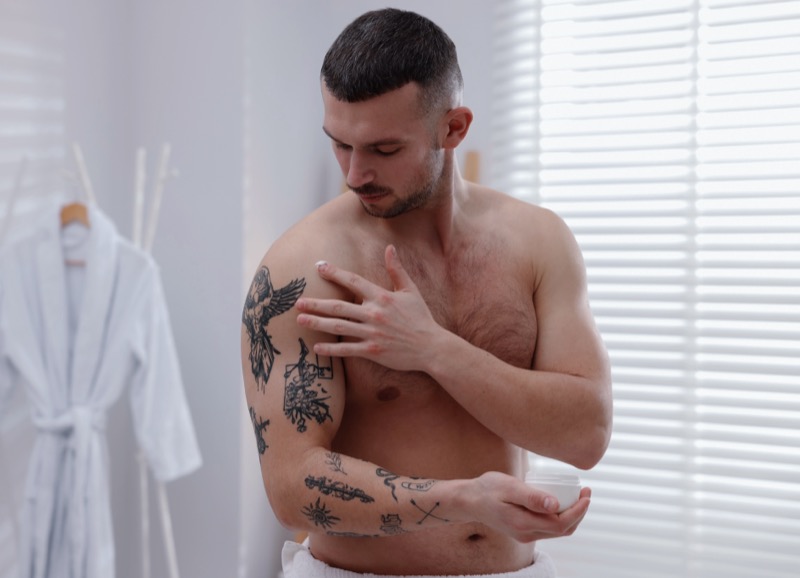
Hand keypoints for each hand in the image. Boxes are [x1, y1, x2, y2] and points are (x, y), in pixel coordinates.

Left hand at [295, 245, 441, 370]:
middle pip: (339, 306)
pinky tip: (316, 347)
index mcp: (382, 297)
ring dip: (317, 323)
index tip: (319, 267)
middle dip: (316, 303)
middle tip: (298, 301)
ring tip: (300, 319)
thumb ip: (397, 270)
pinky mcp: (372, 350)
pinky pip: (347, 350)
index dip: (335, 273)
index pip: (354, 282)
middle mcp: (374, 314)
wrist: (431, 347)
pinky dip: (331, 349)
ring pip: (339, 327)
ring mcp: (372, 333)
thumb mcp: (411, 291)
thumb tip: (390, 248)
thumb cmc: (421, 318)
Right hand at [463, 472, 590, 542]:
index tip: (586, 494)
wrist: (469, 500)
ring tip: (578, 495)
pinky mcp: (523, 530)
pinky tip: (561, 501)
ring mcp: (525, 534)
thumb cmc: (487, 489)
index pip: (561, 524)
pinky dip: (560, 516)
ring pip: (557, 530)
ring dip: (572, 515)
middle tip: (586, 491)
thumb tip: (556, 505)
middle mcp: (526, 534)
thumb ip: (531, 497)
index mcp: (524, 524)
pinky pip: (548, 527)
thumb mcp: (508, 487)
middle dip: (579, 513)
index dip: (579, 511)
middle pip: (563, 530)